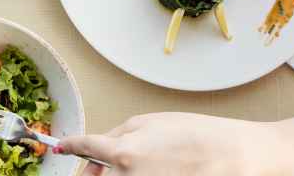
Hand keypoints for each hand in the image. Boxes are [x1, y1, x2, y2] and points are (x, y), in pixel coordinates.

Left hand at [56, 113, 282, 175]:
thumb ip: (115, 136)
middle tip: (95, 166)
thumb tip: (93, 151)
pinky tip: (151, 170)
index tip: (60, 148)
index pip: (83, 149)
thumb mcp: (148, 123)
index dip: (68, 147)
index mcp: (123, 154)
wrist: (233, 156)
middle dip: (92, 172)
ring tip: (138, 165)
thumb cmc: (193, 134)